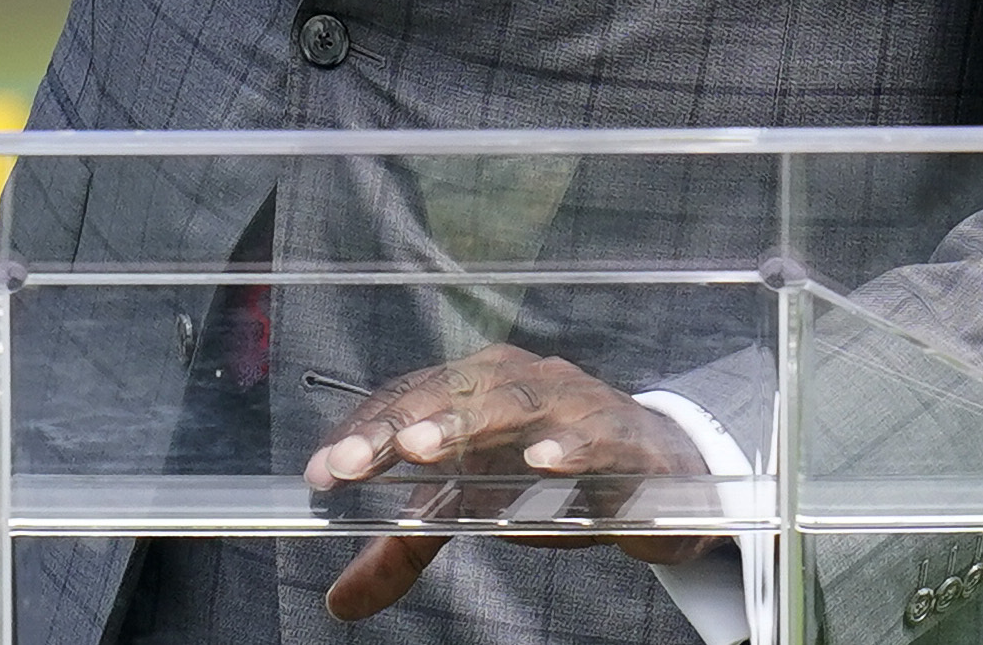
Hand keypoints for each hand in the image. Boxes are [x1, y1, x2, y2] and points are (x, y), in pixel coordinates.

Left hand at [301, 344, 716, 617]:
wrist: (658, 473)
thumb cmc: (555, 478)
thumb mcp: (474, 511)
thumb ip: (407, 548)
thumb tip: (339, 600)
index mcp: (479, 391)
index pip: (412, 397)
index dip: (365, 430)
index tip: (324, 472)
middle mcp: (524, 382)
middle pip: (456, 391)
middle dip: (403, 422)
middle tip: (358, 459)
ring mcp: (577, 404)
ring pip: (520, 399)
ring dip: (470, 418)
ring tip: (425, 446)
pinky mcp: (625, 437)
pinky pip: (598, 431)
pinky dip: (570, 442)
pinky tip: (541, 460)